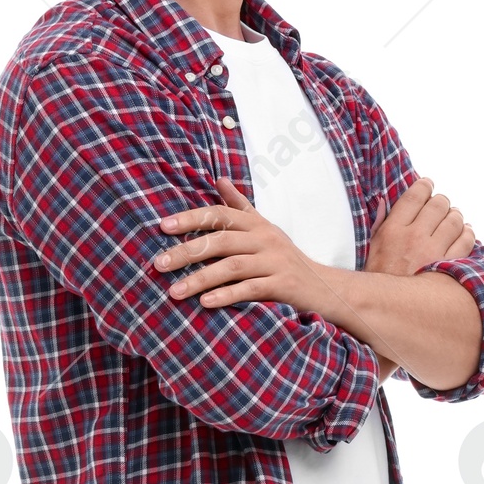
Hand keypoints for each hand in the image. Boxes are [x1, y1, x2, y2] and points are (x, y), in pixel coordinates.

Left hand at [154, 179, 332, 313]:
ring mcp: (275, 262)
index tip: (162, 226)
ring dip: (200, 278)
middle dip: (187, 251)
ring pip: (232, 266)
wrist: (325, 288)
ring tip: (174, 292)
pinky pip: (251, 289)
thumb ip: (240, 208)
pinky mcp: (283, 286)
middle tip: (158, 264)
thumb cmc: (286, 259)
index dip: (190, 218)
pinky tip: (206, 303)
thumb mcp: (265, 229)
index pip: (219, 214)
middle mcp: (265, 239)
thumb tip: (219, 180)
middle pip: (221, 240)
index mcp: (256, 224)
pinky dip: (227, 295)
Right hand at [366, 176, 475, 276]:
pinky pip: (465, 241)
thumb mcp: (372, 249)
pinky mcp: (447, 266)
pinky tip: (464, 233)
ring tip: (454, 219)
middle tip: (442, 205)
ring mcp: (432, 252)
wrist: (387, 310)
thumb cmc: (380, 280)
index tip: (428, 185)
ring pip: (454, 220)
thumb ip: (379, 224)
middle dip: (442, 202)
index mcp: (392, 231)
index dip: (424, 186)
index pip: (414, 196)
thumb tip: (383, 202)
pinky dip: (468, 234)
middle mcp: (413, 237)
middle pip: (438, 204)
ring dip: (456, 216)